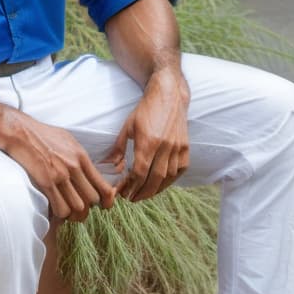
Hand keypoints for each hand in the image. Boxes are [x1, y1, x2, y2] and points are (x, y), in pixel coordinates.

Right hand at [2, 114, 116, 221]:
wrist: (20, 131)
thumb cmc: (41, 134)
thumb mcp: (67, 140)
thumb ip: (79, 156)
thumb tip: (87, 169)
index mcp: (81, 157)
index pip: (103, 185)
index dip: (106, 200)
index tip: (103, 205)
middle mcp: (74, 167)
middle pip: (92, 200)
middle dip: (88, 208)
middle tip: (79, 209)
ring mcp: (60, 175)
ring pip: (78, 207)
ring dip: (74, 213)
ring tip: (68, 212)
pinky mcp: (46, 182)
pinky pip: (61, 208)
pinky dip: (60, 214)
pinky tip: (55, 210)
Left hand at [102, 70, 189, 202]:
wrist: (169, 95)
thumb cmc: (145, 109)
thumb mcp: (127, 126)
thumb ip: (118, 149)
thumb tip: (107, 167)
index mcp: (148, 141)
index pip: (139, 172)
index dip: (130, 186)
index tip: (123, 193)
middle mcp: (164, 146)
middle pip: (154, 179)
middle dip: (141, 192)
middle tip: (132, 198)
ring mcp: (177, 147)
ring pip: (168, 177)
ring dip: (155, 189)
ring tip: (144, 194)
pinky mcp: (186, 146)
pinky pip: (180, 170)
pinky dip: (171, 180)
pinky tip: (161, 184)